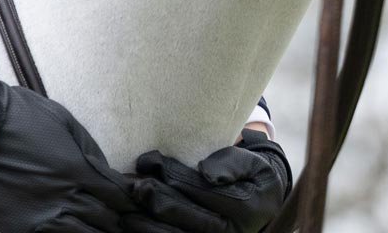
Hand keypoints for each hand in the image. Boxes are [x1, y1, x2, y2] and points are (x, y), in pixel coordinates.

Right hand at [0, 50, 137, 232]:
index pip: (119, 197)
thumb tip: (109, 174)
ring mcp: (42, 215)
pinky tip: (72, 231)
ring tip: (100, 229)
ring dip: (96, 232)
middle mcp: (65, 196)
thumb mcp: (64, 121)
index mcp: (78, 169)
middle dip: (118, 220)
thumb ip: (90, 150)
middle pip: (108, 221)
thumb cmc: (19, 114)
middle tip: (123, 221)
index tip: (130, 203)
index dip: (129, 202)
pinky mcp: (20, 227)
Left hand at [124, 129, 292, 232]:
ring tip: (127, 208)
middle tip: (133, 185)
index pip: (202, 190)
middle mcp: (230, 232)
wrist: (261, 201)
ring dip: (147, 223)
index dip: (174, 175)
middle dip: (156, 199)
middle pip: (185, 216)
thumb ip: (231, 163)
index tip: (150, 161)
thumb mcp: (252, 163)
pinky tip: (132, 223)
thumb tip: (206, 173)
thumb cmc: (250, 175)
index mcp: (244, 208)